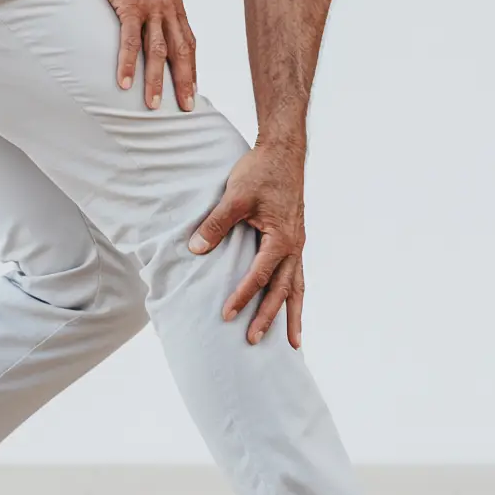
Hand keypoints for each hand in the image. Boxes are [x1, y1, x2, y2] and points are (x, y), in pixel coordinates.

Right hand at [82, 0, 196, 111]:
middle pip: (181, 51)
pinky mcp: (129, 5)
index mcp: (174, 3)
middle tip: (187, 107)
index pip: (188, 41)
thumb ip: (157, 1)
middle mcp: (167, 7)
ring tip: (154, 105)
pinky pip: (130, 41)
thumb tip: (156, 18)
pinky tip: (125, 83)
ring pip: (158, 51)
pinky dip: (129, 64)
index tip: (194, 89)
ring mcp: (150, 7)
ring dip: (157, 80)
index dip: (192, 67)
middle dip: (184, 81)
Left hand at [188, 143, 305, 346]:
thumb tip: (196, 249)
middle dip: (269, 317)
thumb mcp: (235, 196)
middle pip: (283, 290)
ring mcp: (297, 243)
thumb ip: (216, 224)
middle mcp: (294, 245)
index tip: (226, 315)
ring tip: (292, 343)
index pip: (259, 276)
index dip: (242, 297)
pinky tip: (291, 305)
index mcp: (281, 238)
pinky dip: (295, 294)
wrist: (283, 151)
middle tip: (253, 341)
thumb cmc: (261, 171)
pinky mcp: (295, 238)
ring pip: (297, 286)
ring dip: (292, 314)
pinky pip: (297, 274)